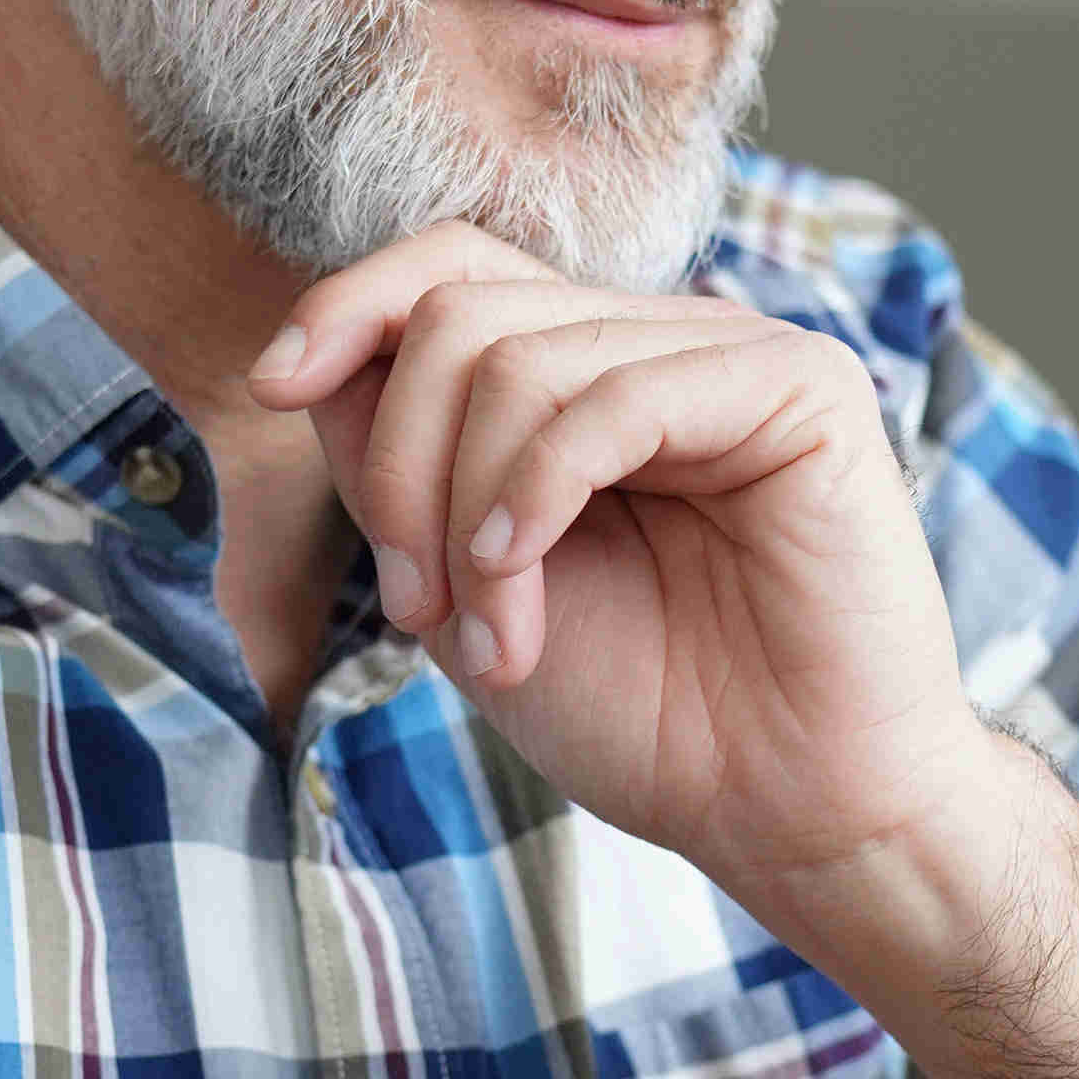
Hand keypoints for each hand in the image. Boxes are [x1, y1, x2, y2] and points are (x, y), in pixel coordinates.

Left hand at [249, 226, 1028, 928]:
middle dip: (401, 463)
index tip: (276, 389)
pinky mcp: (803, 390)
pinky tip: (522, 584)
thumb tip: (316, 359)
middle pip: (462, 311)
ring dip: (467, 515)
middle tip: (423, 608)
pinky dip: (538, 490)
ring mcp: (734, 355)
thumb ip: (399, 465)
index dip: (348, 304)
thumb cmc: (648, 714)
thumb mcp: (466, 584)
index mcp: (588, 376)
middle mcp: (660, 344)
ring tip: (498, 641)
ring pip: (521, 358)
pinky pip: (618, 395)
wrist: (785, 812)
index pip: (452, 265)